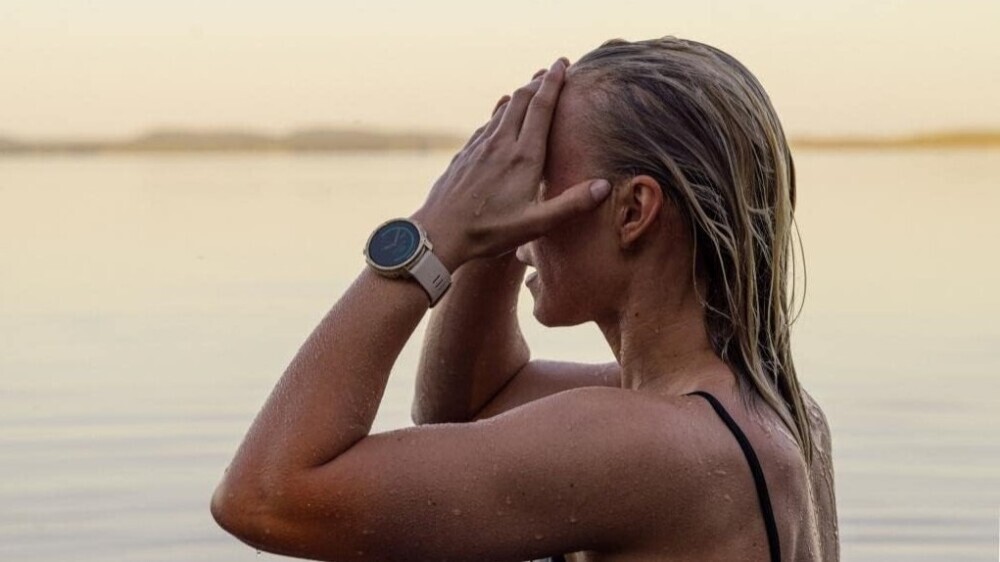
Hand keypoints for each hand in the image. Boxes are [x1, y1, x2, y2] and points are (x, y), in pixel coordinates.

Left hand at [411, 58, 610, 272]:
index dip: (553, 83)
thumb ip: (571, 205)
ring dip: (521, 93)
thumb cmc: (488, 232)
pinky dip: (500, 110)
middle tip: (554, 68)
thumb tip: (604, 186)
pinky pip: (487, 123)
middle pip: (522, 100)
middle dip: (539, 81)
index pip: (541, 108)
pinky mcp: (465, 155)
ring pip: (503, 109)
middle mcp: (500, 144)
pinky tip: (501, 109)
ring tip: (533, 85)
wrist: (438, 233)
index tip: (563, 64)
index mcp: (523, 157)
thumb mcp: (535, 225)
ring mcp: (479, 147)